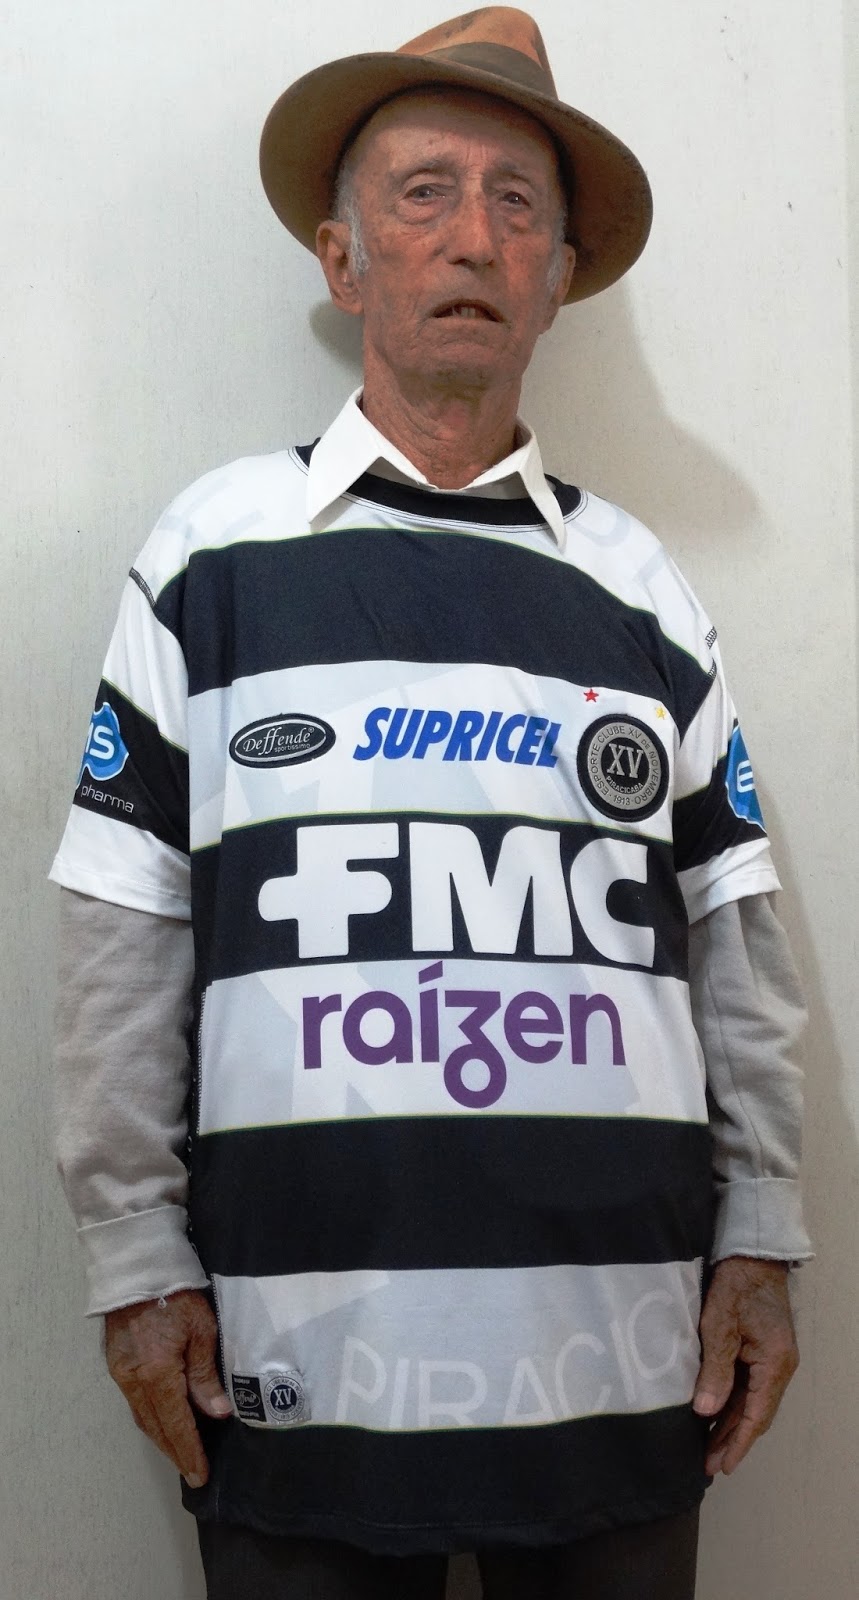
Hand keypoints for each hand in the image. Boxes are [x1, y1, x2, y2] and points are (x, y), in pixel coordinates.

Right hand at [104, 1288, 231, 1486]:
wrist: (138, 1269)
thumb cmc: (177, 1296)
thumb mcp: (202, 1331)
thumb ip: (205, 1376)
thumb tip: (217, 1413)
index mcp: (157, 1375)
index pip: (176, 1425)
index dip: (189, 1452)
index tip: (200, 1475)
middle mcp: (134, 1381)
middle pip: (156, 1428)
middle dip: (175, 1452)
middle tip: (193, 1473)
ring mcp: (121, 1374)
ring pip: (143, 1418)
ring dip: (162, 1439)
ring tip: (181, 1454)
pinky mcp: (117, 1364)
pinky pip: (135, 1403)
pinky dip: (151, 1420)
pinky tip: (164, 1423)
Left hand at [693, 1256, 798, 1475]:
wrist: (751, 1254)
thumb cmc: (736, 1286)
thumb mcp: (720, 1326)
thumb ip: (715, 1370)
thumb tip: (706, 1412)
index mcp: (775, 1364)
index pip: (757, 1416)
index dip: (739, 1443)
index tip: (723, 1466)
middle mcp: (778, 1366)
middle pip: (754, 1413)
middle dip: (732, 1439)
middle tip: (708, 1465)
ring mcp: (771, 1358)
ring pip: (749, 1401)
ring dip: (730, 1423)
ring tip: (707, 1447)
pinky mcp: (760, 1349)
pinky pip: (746, 1385)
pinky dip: (731, 1402)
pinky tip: (713, 1413)